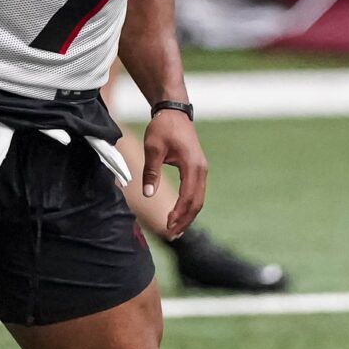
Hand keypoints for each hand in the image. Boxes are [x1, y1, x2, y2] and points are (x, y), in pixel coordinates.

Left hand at [140, 110, 206, 238]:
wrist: (174, 112)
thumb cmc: (162, 128)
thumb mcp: (153, 148)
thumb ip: (151, 171)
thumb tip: (147, 194)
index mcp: (192, 165)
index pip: (188, 197)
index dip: (178, 214)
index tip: (167, 226)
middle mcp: (201, 170)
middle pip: (197, 203)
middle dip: (184, 221)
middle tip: (171, 235)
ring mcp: (201, 170)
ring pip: (198, 199)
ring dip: (187, 216)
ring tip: (174, 231)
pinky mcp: (197, 169)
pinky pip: (196, 192)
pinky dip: (188, 206)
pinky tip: (178, 215)